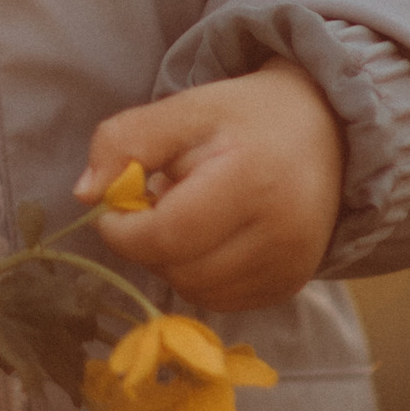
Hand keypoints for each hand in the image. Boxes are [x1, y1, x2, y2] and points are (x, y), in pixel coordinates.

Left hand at [74, 64, 344, 312]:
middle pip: (178, 270)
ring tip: (190, 216)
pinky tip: (211, 239)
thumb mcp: (185, 109)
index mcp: (251, 181)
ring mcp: (290, 268)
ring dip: (172, 263)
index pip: (167, 235)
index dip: (123, 229)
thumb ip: (127, 141)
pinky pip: (220, 301)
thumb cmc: (246, 118)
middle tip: (159, 202)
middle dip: (148, 244)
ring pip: (195, 293)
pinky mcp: (290, 286)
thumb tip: (84, 195)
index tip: (115, 207)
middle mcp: (281, 235)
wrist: (325, 132)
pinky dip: (199, 276)